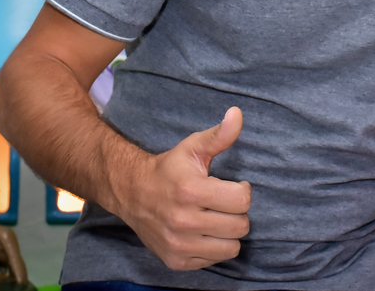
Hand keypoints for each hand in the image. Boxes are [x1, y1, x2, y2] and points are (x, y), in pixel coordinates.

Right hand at [113, 107, 251, 270]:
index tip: (232, 186)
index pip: (242, 201)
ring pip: (232, 247)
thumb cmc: (169, 169)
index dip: (242, 191)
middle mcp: (184, 221)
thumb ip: (220, 135)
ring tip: (215, 218)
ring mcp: (179, 245)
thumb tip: (237, 114)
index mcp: (191, 191)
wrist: (132, 193)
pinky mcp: (177, 261)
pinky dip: (214, 247)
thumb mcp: (193, 147)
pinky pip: (215, 260)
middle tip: (222, 203)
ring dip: (228, 232)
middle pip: (240, 226)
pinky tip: (202, 231)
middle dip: (236, 212)